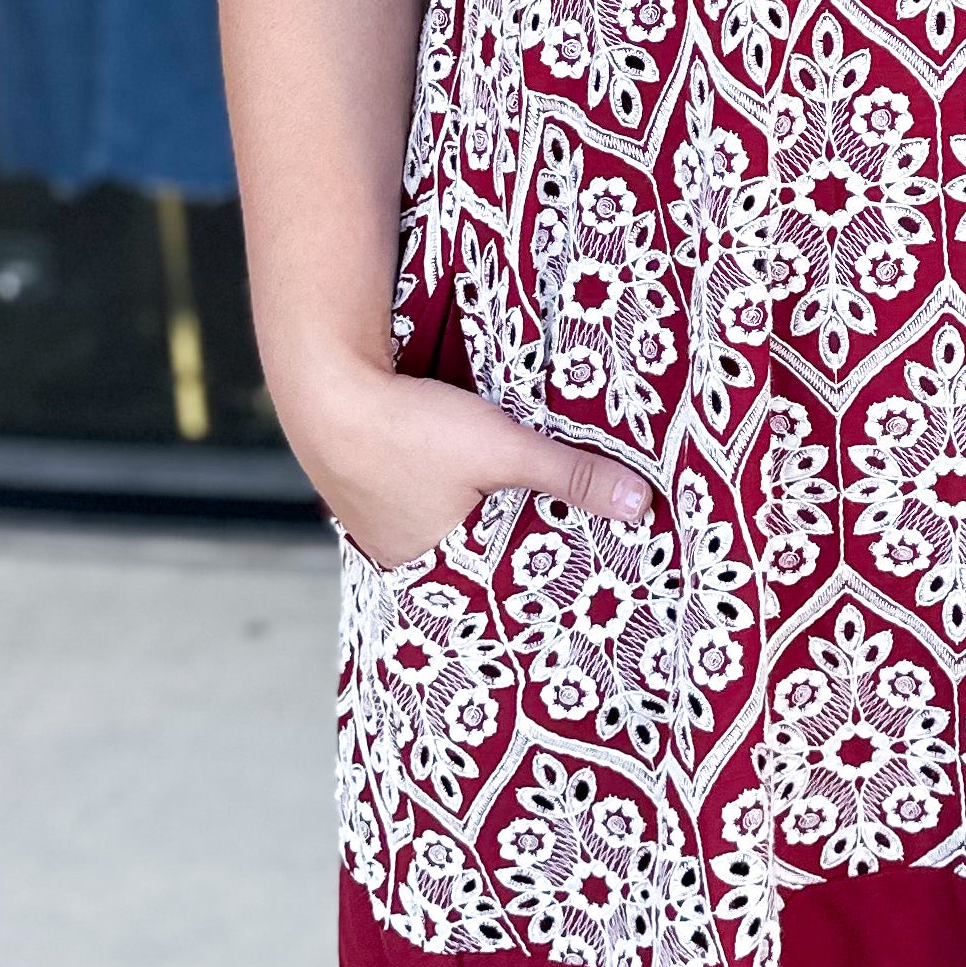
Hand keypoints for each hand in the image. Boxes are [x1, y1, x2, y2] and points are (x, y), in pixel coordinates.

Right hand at [280, 346, 650, 573]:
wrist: (326, 381)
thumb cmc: (409, 430)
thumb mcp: (502, 450)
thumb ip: (571, 476)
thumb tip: (640, 505)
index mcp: (432, 566)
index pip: (499, 585)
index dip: (533, 571)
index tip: (574, 566)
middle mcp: (400, 554)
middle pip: (473, 556)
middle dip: (509, 541)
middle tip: (558, 530)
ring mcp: (377, 519)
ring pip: (446, 524)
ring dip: (476, 511)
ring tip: (520, 499)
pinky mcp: (367, 482)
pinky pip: (421, 497)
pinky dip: (447, 489)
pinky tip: (464, 470)